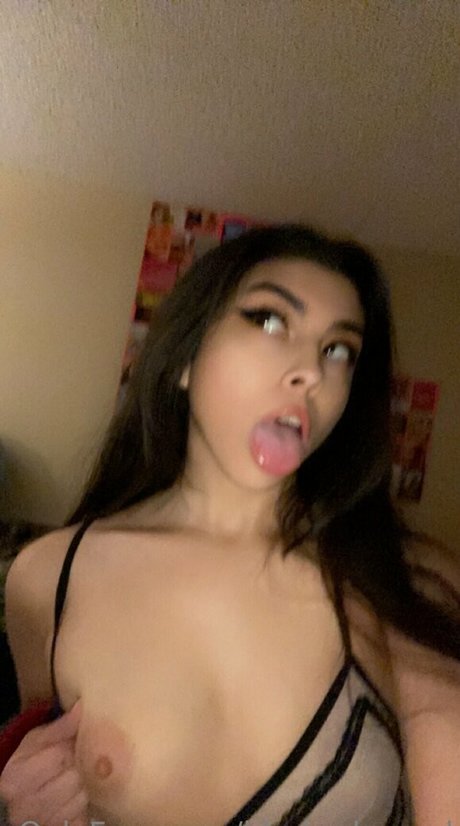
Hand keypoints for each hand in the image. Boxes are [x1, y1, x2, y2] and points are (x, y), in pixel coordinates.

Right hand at [0, 700, 88, 825]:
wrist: (19, 801)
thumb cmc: (28, 766)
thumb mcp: (36, 742)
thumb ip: (60, 727)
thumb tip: (80, 708)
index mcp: (16, 779)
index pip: (59, 756)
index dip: (68, 748)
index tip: (66, 747)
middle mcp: (26, 806)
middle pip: (73, 777)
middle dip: (77, 766)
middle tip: (72, 763)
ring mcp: (43, 822)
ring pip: (82, 796)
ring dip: (83, 785)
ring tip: (73, 780)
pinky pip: (83, 816)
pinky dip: (84, 805)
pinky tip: (76, 797)